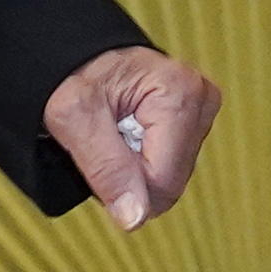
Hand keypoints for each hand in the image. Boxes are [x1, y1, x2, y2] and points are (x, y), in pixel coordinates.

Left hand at [44, 43, 220, 231]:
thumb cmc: (68, 72)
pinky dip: (142, 157)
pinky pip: (170, 163)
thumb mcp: (73, 116)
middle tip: (101, 140)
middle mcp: (202, 100)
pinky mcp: (195, 119)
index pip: (162, 181)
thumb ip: (105, 167)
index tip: (94, 153)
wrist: (73, 52)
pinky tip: (125, 133)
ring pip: (170, 177)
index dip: (122, 184)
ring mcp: (202, 110)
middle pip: (170, 182)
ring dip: (134, 167)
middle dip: (129, 174)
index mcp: (180, 93)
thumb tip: (135, 219)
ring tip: (112, 133)